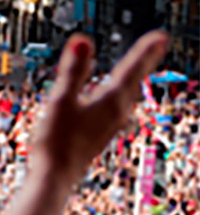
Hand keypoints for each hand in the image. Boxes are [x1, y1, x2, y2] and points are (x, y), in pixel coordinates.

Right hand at [31, 30, 166, 183]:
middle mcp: (116, 113)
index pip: (132, 70)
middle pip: (134, 82)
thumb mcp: (61, 101)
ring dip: (132, 80)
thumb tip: (82, 40)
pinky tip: (111, 100)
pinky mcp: (98, 135)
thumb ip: (73, 70)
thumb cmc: (56, 142)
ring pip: (126, 96)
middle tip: (157, 46)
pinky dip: (117, 95)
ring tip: (136, 71)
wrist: (53, 178)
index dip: (145, 51)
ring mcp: (109, 126)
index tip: (161, 36)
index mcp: (110, 102)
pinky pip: (115, 108)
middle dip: (144, 63)